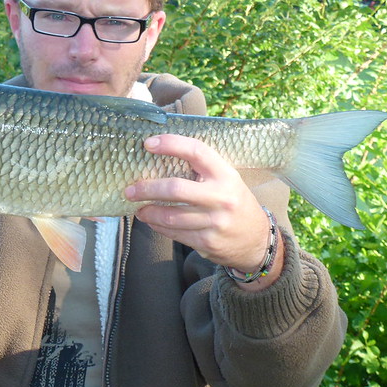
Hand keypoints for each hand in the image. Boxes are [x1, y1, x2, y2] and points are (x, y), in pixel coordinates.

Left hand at [124, 134, 283, 289]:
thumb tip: (160, 153)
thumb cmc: (234, 201)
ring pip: (170, 216)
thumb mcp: (226, 179)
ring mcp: (215, 222)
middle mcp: (222, 197)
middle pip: (175, 189)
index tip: (148, 144)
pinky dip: (158, 226)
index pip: (196, 152)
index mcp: (226, 175)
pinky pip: (174, 233)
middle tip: (130, 190)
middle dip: (147, 189)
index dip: (170, 144)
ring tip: (137, 207)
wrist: (256, 240)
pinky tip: (151, 220)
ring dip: (148, 211)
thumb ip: (201, 168)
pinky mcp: (207, 242)